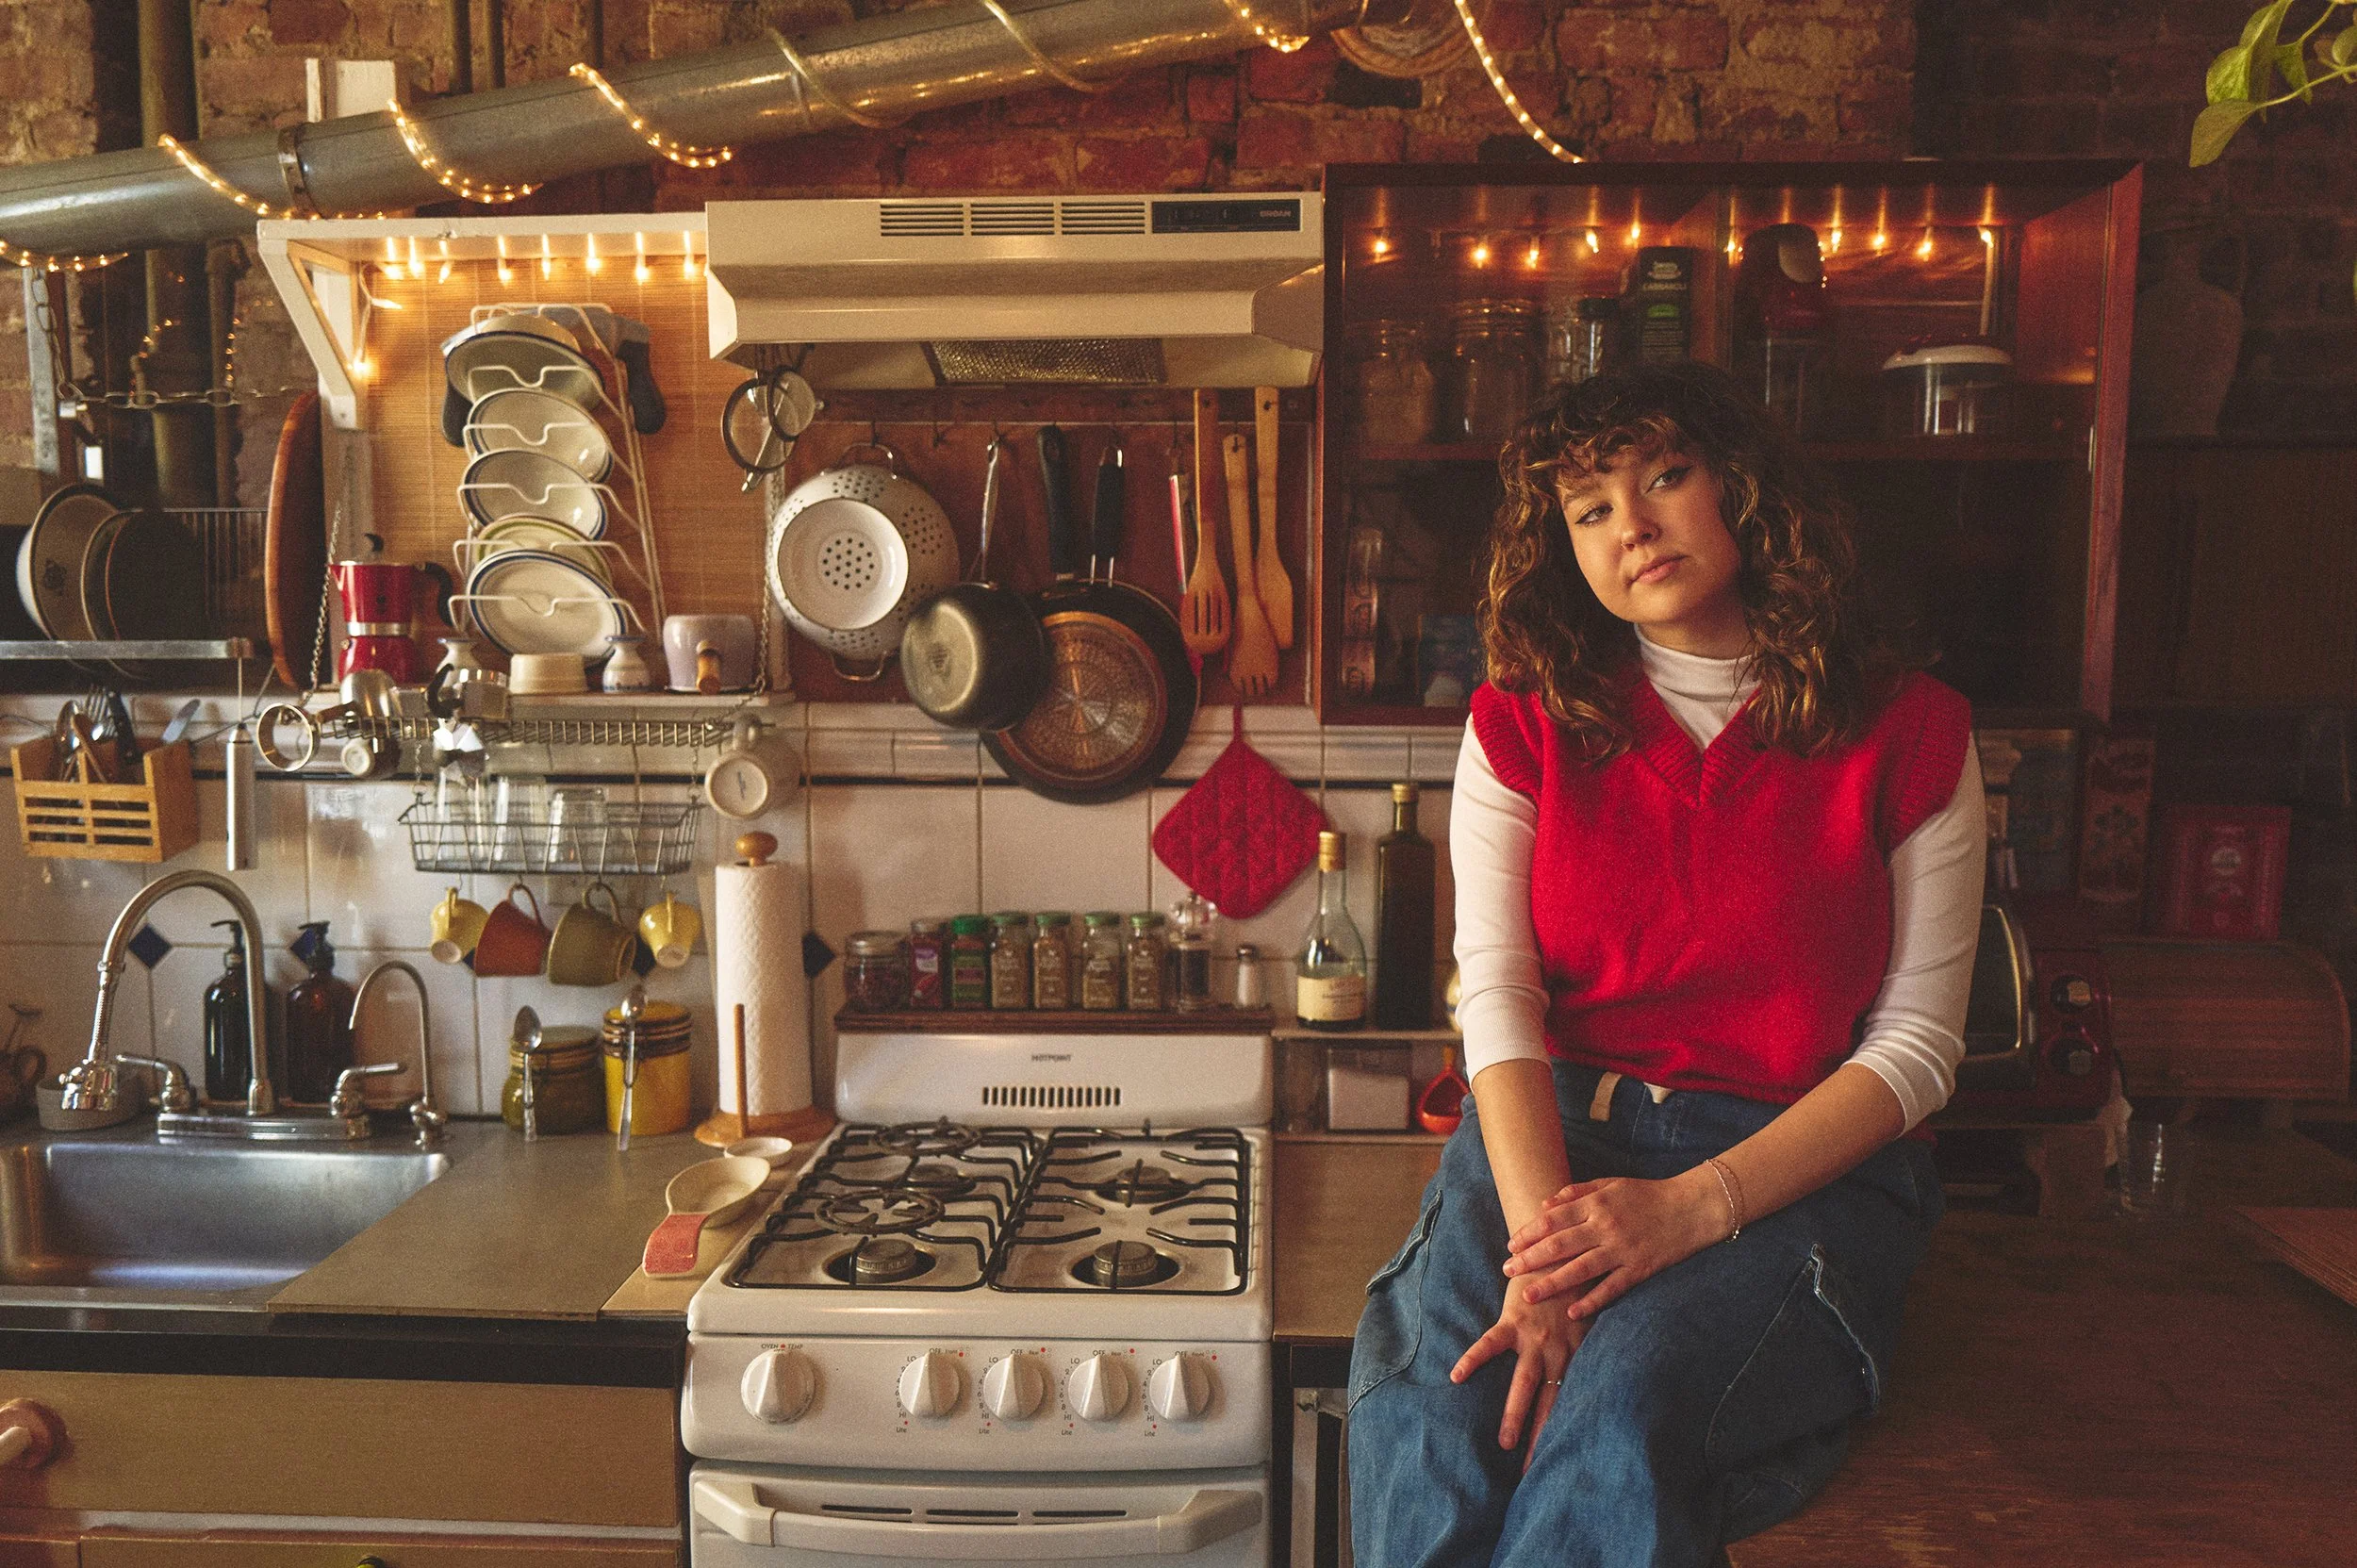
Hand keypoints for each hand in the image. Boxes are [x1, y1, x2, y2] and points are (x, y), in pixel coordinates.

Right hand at [1449, 1275, 1587, 1462]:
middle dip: (1539, 1436)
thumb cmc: (1574, 1285)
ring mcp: (1534, 1338)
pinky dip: (1473, 1359)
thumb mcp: (1587, 1319)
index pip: (1569, 1402)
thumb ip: (1584, 1346)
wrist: (1560, 1251)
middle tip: (1532, 1470)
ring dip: (1515, 1415)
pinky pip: (1489, 1344)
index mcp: (1574, 1355)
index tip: (1560, 1460)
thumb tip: (1593, 1374)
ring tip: (1504, 1443)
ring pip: (1523, 1384)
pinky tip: (1456, 1376)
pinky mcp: (1513, 1320)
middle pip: (1549, 1403)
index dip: (1563, 1431)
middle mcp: (1556, 1352)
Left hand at [1501, 1169, 1728, 1320]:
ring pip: (1580, 1269)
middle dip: (1530, 1259)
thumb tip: (1544, 1204)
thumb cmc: (1647, 1194)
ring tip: (1528, 1296)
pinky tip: (1572, 1311)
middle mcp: (1605, 1226)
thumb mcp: (1611, 1184)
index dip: (1528, 1233)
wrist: (1691, 1207)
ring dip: (1551, 1283)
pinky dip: (1591, 1301)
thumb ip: (1577, 1193)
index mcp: (1596, 1204)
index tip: (1510, 1245)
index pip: (1553, 1219)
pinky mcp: (1639, 1269)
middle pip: (1559, 1245)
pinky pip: (1611, 1288)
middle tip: (1507, 1271)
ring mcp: (1622, 1249)